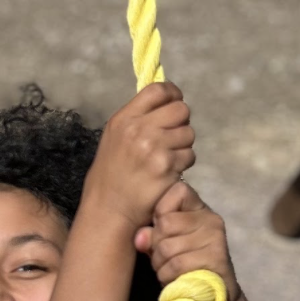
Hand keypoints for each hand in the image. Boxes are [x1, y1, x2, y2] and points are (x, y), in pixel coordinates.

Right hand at [83, 82, 194, 230]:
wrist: (110, 210)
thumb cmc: (112, 176)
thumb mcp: (116, 139)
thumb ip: (137, 119)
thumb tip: (165, 102)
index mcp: (125, 119)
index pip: (158, 90)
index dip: (173, 94)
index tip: (176, 103)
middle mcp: (139, 129)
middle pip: (180, 109)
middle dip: (181, 123)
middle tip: (173, 138)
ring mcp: (154, 147)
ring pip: (188, 133)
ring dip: (184, 145)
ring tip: (169, 158)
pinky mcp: (167, 167)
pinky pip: (190, 156)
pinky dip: (184, 164)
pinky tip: (170, 172)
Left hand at [134, 181, 242, 300]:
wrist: (213, 295)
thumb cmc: (186, 266)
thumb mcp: (165, 245)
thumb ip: (151, 236)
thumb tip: (139, 238)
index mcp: (199, 208)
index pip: (176, 191)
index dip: (161, 211)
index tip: (163, 230)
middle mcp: (210, 219)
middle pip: (166, 222)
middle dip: (156, 245)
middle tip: (161, 258)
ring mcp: (215, 238)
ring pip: (167, 247)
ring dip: (159, 264)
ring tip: (166, 270)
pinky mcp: (215, 259)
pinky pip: (176, 264)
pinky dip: (167, 276)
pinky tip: (172, 280)